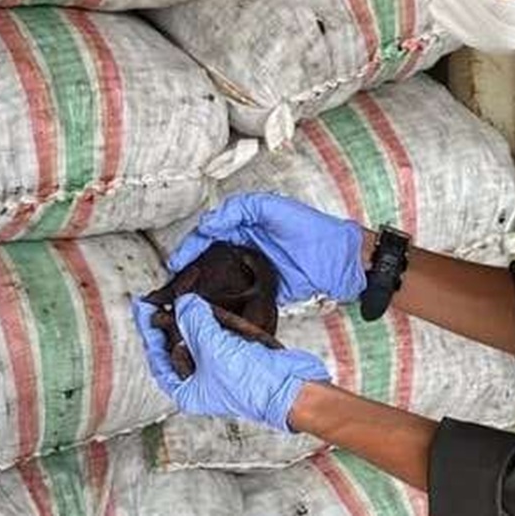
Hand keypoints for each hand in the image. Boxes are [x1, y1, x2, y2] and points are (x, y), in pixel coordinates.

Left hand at [134, 294, 329, 432]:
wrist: (291, 387)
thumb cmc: (250, 382)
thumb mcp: (212, 349)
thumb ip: (193, 323)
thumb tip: (183, 303)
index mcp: (187, 390)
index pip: (159, 358)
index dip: (149, 332)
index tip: (143, 309)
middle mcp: (202, 380)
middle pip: (179, 345)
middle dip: (173, 321)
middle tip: (164, 297)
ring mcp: (222, 367)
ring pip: (200, 337)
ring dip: (194, 317)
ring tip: (184, 295)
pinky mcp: (240, 354)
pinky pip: (222, 334)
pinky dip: (215, 319)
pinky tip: (207, 304)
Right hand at [171, 192, 365, 304]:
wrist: (340, 261)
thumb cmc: (312, 230)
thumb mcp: (274, 208)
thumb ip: (240, 209)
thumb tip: (208, 223)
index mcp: (245, 224)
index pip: (208, 232)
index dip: (190, 245)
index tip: (177, 260)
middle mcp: (245, 246)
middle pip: (208, 256)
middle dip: (189, 268)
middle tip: (174, 282)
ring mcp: (252, 269)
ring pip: (218, 277)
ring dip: (201, 286)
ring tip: (183, 297)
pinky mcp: (261, 291)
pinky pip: (235, 295)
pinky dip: (220, 300)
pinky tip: (208, 307)